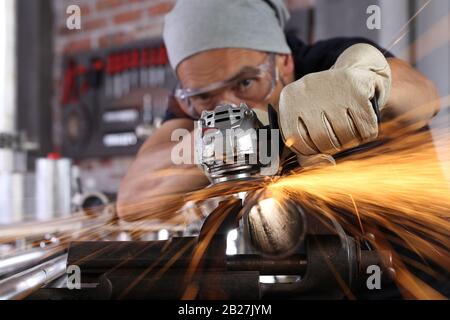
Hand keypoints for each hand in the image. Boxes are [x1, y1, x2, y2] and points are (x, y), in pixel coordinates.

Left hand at [279, 43, 390, 165]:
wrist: (355, 71)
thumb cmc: (325, 105)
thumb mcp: (307, 121)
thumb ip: (306, 149)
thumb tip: (325, 164)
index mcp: (288, 98)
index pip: (295, 141)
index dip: (309, 150)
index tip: (316, 145)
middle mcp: (306, 89)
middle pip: (321, 140)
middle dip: (331, 147)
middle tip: (336, 136)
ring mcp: (332, 88)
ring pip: (344, 136)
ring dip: (349, 140)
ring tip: (348, 127)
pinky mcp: (357, 89)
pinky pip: (365, 130)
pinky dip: (365, 133)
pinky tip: (360, 121)